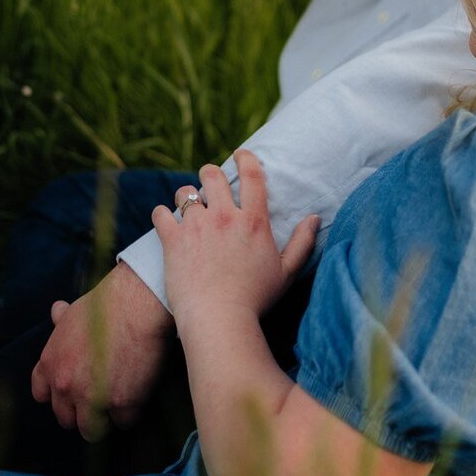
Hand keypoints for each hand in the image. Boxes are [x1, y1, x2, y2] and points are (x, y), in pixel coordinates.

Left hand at [30, 261, 173, 440]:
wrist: (136, 304)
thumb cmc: (106, 303)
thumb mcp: (75, 311)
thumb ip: (62, 320)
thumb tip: (56, 310)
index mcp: (51, 364)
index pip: (41, 394)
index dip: (58, 394)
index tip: (73, 390)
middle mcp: (65, 385)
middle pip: (66, 419)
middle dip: (82, 412)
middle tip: (100, 399)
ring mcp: (91, 398)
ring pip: (91, 430)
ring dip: (104, 421)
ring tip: (118, 406)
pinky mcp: (120, 404)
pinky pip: (123, 422)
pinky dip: (131, 412)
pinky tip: (138, 395)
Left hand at [152, 150, 319, 327]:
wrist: (219, 320)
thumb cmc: (256, 301)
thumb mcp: (287, 273)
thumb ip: (303, 243)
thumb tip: (315, 218)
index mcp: (253, 221)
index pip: (252, 176)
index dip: (246, 159)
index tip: (241, 154)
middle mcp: (225, 217)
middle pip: (212, 176)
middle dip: (209, 173)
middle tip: (208, 179)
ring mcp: (197, 226)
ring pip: (185, 192)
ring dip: (185, 195)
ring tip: (186, 203)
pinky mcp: (173, 240)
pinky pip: (161, 214)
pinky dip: (162, 215)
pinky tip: (164, 221)